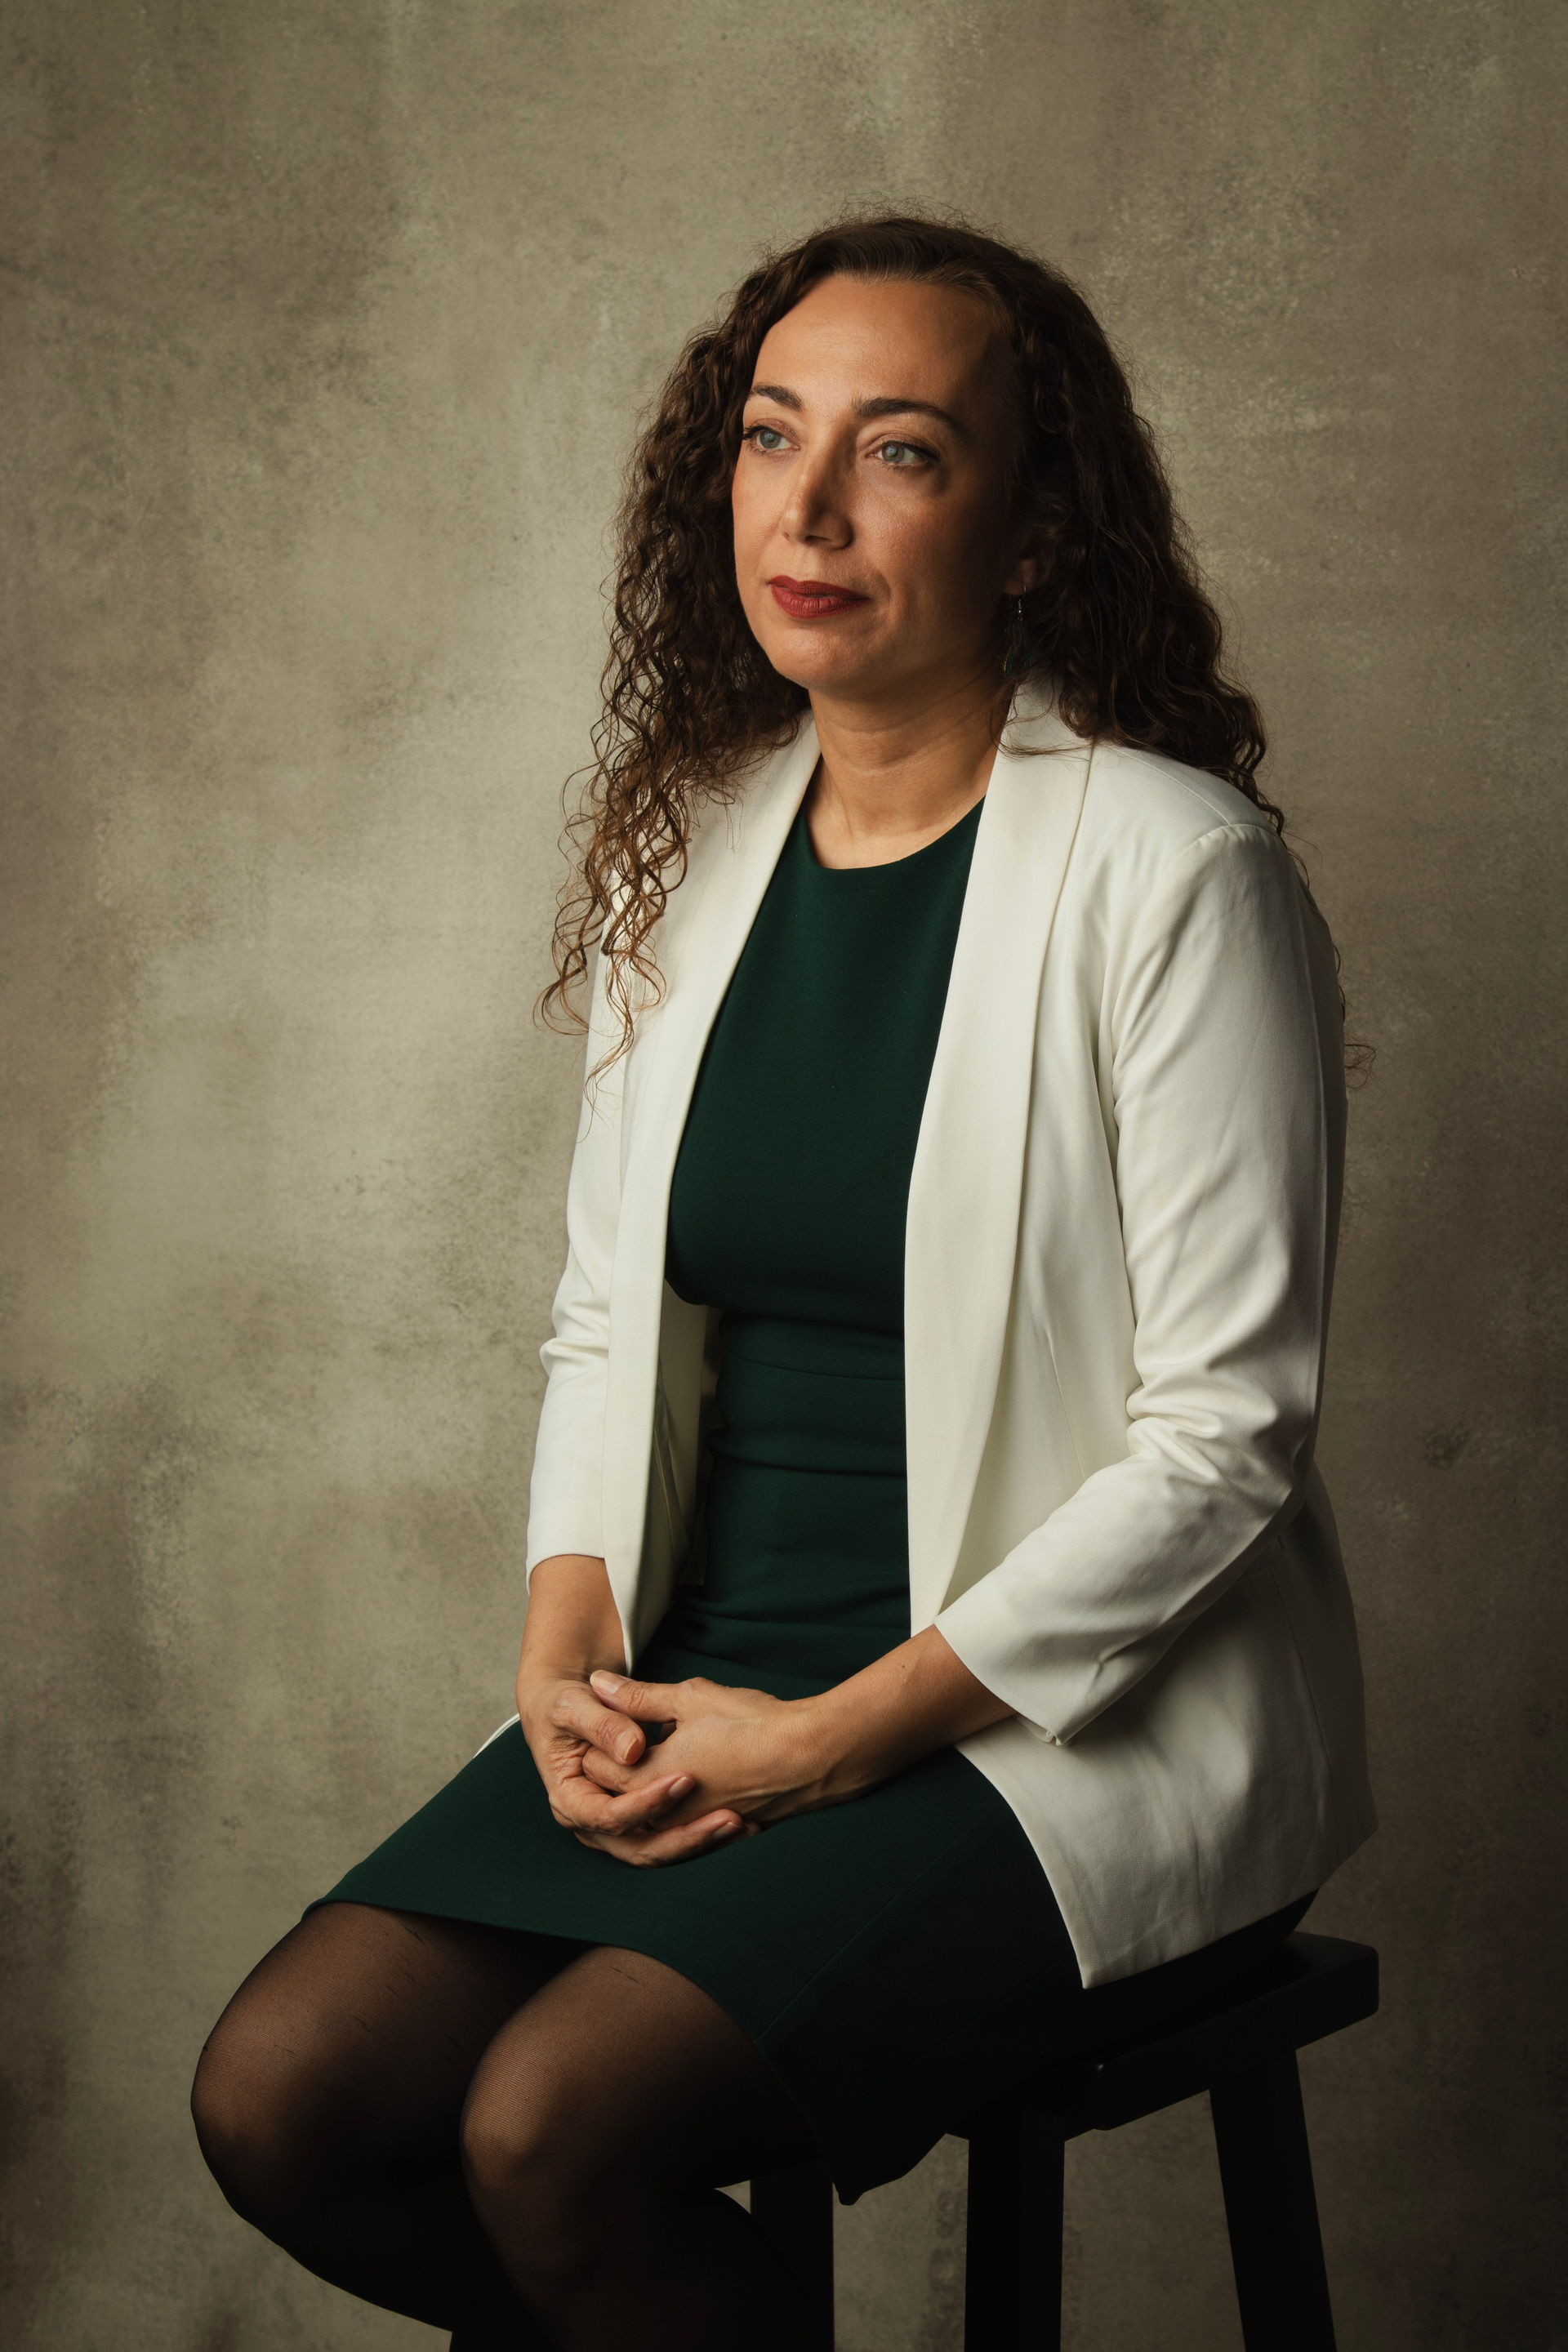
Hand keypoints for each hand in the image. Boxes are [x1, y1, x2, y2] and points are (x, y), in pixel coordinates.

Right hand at [517, 1670, 750, 1866]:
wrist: (573, 1710)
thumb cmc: (569, 1706)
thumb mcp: (575, 1706)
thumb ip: (603, 1724)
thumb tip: (631, 1750)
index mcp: (571, 1802)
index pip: (610, 1817)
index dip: (648, 1802)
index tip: (685, 1778)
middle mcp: (595, 1826)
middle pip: (642, 1849)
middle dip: (686, 1838)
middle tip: (729, 1817)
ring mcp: (620, 1830)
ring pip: (663, 1852)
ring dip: (703, 1842)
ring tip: (742, 1823)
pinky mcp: (643, 1824)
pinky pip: (676, 1841)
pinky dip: (708, 1836)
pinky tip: (746, 1824)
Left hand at [577, 1670, 828, 1831]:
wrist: (810, 1758)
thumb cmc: (751, 1724)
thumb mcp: (689, 1698)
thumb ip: (638, 1696)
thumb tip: (596, 1683)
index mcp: (645, 1780)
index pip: (593, 1765)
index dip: (597, 1737)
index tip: (604, 1714)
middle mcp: (660, 1815)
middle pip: (614, 1792)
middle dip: (614, 1763)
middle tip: (626, 1729)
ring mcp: (687, 1828)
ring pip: (645, 1811)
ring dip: (641, 1784)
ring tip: (658, 1748)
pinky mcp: (712, 1832)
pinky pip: (676, 1822)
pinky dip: (671, 1802)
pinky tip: (687, 1774)